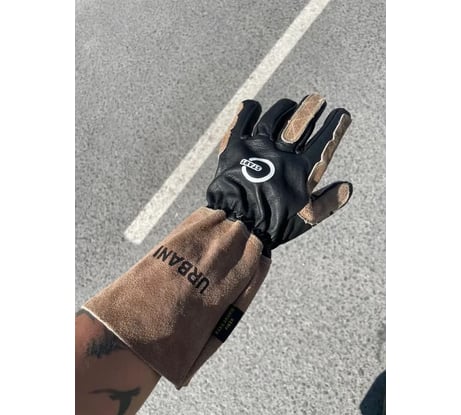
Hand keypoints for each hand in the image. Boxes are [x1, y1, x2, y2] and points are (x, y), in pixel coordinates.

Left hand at [206, 93, 352, 253]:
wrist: (237, 224)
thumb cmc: (272, 224)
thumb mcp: (306, 218)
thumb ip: (328, 202)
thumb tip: (348, 188)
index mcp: (300, 170)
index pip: (324, 142)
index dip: (335, 126)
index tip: (342, 113)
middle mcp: (280, 154)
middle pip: (300, 124)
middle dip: (312, 108)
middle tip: (318, 98)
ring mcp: (257, 148)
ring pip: (273, 119)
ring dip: (284, 108)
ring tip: (290, 104)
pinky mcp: (235, 148)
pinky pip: (242, 122)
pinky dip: (248, 111)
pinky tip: (254, 106)